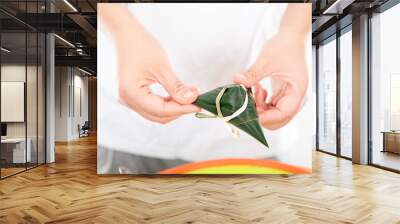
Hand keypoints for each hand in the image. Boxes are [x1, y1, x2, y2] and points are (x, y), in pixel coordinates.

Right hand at [99, 5, 199, 123]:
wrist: (126, 35)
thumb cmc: (140, 46)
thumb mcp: (162, 67)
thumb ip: (176, 87)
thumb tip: (191, 100)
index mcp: (132, 94)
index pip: (162, 110)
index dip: (182, 109)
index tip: (198, 105)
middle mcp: (127, 100)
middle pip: (159, 116)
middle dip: (179, 110)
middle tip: (196, 100)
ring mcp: (129, 99)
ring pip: (156, 113)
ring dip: (174, 107)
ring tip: (189, 96)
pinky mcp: (133, 96)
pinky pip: (152, 106)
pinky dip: (166, 103)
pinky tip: (178, 95)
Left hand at [234, 31, 307, 129]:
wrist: (292, 35)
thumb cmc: (286, 45)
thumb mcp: (266, 61)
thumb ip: (252, 74)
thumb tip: (238, 81)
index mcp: (298, 92)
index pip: (283, 114)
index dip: (266, 118)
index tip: (250, 114)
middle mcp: (296, 97)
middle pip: (279, 119)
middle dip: (262, 114)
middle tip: (248, 104)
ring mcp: (291, 96)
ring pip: (274, 114)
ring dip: (261, 107)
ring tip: (253, 91)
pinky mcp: (284, 92)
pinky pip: (272, 105)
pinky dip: (262, 102)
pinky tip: (257, 89)